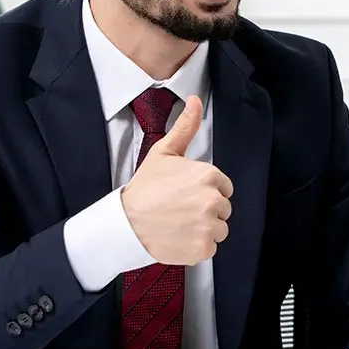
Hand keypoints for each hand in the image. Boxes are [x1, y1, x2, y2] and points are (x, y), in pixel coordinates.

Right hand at [120, 95, 232, 264]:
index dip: (206, 191)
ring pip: (220, 229)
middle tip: (180, 209)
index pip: (223, 187)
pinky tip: (178, 237)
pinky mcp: (203, 248)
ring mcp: (208, 226)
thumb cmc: (144, 188)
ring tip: (179, 223)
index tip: (186, 194)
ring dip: (204, 229)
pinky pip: (210, 248)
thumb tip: (195, 99)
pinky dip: (197, 247)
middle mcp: (213, 200)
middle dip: (206, 210)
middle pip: (223, 208)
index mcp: (209, 175)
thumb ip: (185, 127)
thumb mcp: (164, 152)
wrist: (125, 223)